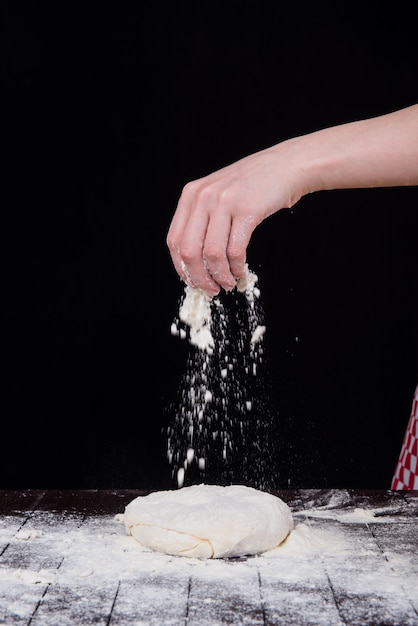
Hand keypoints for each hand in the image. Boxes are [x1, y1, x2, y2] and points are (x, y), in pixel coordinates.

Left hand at [166, 144, 301, 294]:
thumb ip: (202, 220)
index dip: (181, 267)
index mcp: (191, 195)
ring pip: (212, 254)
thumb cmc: (252, 185)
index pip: (174, 240)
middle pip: (189, 250)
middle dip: (199, 277)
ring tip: (227, 283)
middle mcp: (203, 197)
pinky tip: (240, 272)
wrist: (285, 166)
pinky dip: (236, 267)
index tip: (192, 281)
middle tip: (210, 289)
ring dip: (220, 275)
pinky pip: (235, 250)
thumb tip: (194, 264)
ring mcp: (224, 202)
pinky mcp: (247, 210)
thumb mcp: (217, 195)